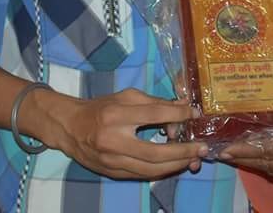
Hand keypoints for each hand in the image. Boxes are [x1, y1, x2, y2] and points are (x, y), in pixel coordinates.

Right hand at [38, 87, 207, 179]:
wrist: (70, 127)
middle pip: (155, 152)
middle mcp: (113, 140)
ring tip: (193, 158)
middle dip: (183, 152)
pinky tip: (174, 164)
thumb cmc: (101, 108)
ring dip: (175, 165)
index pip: (154, 115)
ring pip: (150, 170)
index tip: (195, 114)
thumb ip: (155, 102)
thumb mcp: (127, 96)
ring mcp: (111, 160)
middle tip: (202, 148)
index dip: (178, 115)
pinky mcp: (111, 173)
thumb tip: (183, 107)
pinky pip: (141, 175)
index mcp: (117, 114)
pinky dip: (161, 171)